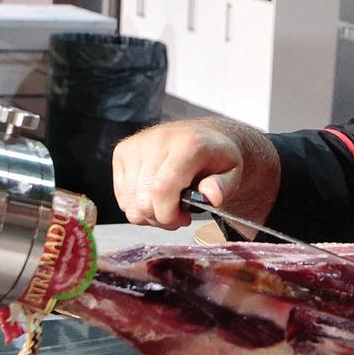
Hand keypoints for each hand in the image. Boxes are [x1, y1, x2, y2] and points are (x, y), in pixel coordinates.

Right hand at [110, 118, 281, 228]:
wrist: (204, 136)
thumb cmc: (217, 159)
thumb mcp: (232, 174)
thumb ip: (223, 187)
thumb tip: (211, 196)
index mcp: (187, 144)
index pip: (162, 189)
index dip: (169, 214)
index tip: (184, 218)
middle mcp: (157, 140)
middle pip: (143, 200)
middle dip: (161, 218)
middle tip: (179, 214)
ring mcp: (136, 145)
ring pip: (129, 202)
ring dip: (148, 213)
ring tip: (168, 204)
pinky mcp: (122, 151)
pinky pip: (121, 196)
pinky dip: (136, 204)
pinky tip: (153, 196)